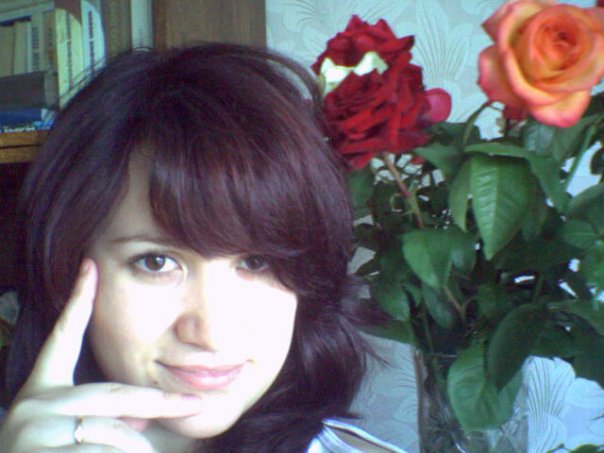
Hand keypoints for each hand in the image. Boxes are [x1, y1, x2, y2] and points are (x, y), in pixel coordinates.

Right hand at [0, 259, 202, 451]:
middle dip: (160, 403)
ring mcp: (31, 431)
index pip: (65, 338)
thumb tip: (147, 412)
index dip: (78, 301)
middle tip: (196, 404)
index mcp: (42, 393)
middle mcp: (33, 406)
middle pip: (114, 397)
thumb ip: (113, 418)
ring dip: (135, 451)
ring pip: (113, 435)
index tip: (91, 266)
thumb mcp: (80, 437)